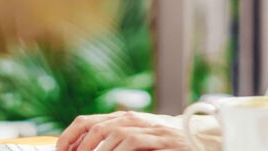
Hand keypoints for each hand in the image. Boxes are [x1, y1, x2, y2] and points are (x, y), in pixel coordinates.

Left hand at [55, 111, 193, 150]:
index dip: (68, 137)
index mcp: (122, 119)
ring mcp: (145, 127)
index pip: (86, 122)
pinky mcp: (158, 137)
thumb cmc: (166, 143)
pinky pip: (130, 141)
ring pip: (111, 134)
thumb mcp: (137, 140)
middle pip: (94, 126)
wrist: (199, 139)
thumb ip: (116, 142)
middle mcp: (131, 119)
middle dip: (78, 146)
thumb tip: (86, 149)